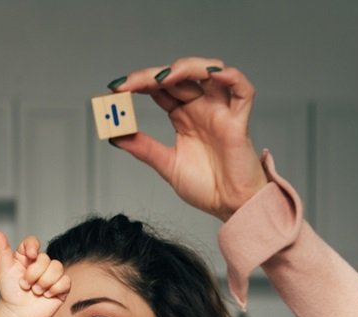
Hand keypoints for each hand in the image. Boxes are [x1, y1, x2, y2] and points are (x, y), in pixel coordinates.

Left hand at [0, 229, 69, 316]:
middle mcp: (41, 264)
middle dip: (34, 274)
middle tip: (25, 285)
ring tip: (35, 291)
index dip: (33, 247)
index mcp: (27, 256)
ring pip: (57, 268)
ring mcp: (52, 275)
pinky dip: (54, 289)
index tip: (30, 256)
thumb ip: (2, 250)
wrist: (18, 315)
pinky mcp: (62, 287)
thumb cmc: (10, 293)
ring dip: (44, 282)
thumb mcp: (4, 270)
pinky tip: (46, 295)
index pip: (33, 242)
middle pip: (45, 258)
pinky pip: (66, 281)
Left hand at [108, 56, 266, 220]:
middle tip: (130, 84)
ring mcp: (220, 112)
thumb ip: (144, 148)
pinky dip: (232, 77)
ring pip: (209, 73)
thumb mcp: (167, 165)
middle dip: (154, 76)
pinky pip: (242, 91)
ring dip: (187, 68)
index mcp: (183, 117)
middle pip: (180, 77)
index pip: (161, 90)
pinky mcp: (239, 121)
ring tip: (165, 77)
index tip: (117, 90)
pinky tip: (214, 74)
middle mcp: (201, 109)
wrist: (231, 207)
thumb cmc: (207, 188)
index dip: (140, 84)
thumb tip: (115, 136)